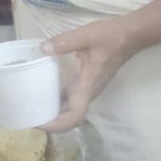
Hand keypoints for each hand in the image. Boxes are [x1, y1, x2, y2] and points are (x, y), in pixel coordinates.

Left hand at [38, 17, 134, 132]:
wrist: (131, 35)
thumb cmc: (110, 37)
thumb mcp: (86, 36)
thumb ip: (64, 42)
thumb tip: (42, 48)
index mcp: (87, 86)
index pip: (74, 117)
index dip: (56, 125)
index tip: (38, 123)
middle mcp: (89, 92)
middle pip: (70, 117)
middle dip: (51, 122)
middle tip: (29, 115)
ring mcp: (89, 87)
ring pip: (72, 108)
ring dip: (54, 112)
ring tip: (33, 105)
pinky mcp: (89, 81)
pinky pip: (73, 97)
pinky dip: (59, 98)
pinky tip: (46, 88)